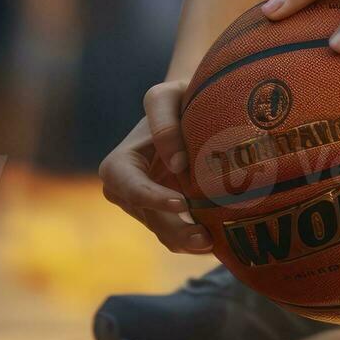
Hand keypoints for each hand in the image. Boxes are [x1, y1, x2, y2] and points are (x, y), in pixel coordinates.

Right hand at [98, 78, 213, 253]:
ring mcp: (146, 209)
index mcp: (119, 166)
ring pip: (165, 233)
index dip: (155, 198)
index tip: (182, 202)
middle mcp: (126, 193)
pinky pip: (178, 237)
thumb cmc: (175, 99)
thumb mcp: (167, 97)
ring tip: (214, 243)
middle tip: (206, 237)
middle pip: (151, 218)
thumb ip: (165, 122)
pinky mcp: (166, 218)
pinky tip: (220, 240)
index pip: (133, 188)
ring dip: (188, 242)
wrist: (189, 111)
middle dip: (177, 230)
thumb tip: (176, 163)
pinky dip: (196, 242)